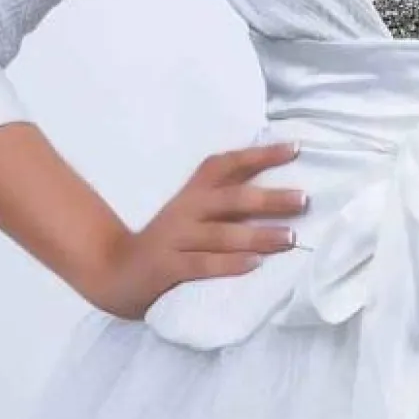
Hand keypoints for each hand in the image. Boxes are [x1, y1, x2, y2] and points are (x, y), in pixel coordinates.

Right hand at [89, 140, 307, 320]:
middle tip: (304, 200)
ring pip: (223, 234)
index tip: (295, 148)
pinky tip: (255, 264)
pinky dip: (230, 264)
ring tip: (290, 237)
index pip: (228, 164)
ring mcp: (176, 238)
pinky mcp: (168, 267)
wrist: (114, 269)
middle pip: (233, 198)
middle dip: (270, 198)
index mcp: (195, 192)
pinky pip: (203, 264)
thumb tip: (278, 190)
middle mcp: (187, 210)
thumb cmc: (169, 240)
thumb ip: (226, 199)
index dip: (261, 155)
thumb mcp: (193, 212)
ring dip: (258, 234)